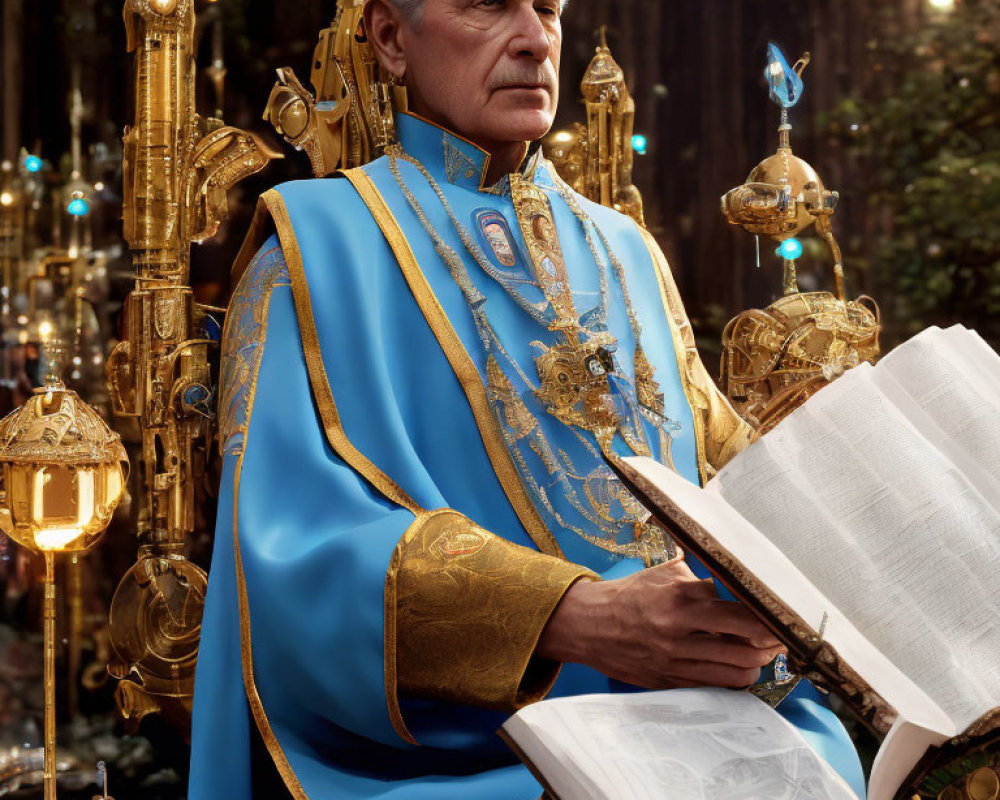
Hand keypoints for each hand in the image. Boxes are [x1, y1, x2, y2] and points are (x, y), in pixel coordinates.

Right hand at [536, 558, 784, 689]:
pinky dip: (736, 678)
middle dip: (772, 643)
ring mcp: (676, 658)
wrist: (589, 625)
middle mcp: (680, 629)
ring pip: (738, 670)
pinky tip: (739, 667)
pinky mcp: (671, 679)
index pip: (742, 610)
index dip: (770, 617)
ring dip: (758, 664)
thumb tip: (737, 567)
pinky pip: (717, 685)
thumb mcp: (664, 573)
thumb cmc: (631, 595)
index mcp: (681, 596)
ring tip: (763, 653)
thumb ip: (701, 573)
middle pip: (748, 644)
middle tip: (781, 637)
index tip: (784, 615)